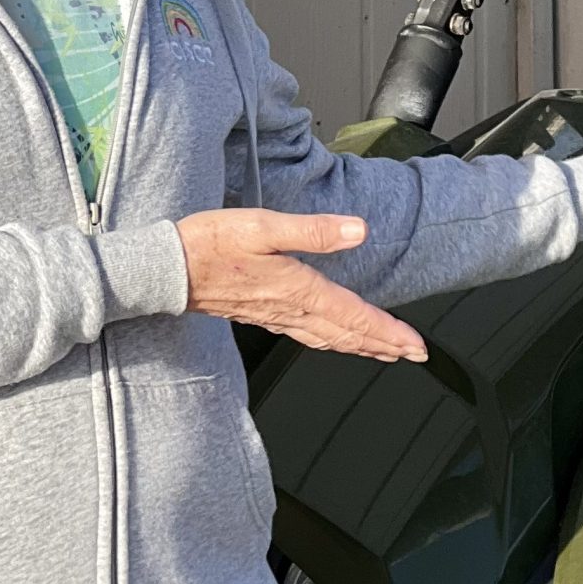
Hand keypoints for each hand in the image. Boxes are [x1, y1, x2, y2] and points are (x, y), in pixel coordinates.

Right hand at [176, 209, 425, 361]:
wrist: (167, 270)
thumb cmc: (209, 244)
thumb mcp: (263, 227)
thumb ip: (313, 231)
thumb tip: (358, 230)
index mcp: (299, 290)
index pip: (355, 317)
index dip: (388, 332)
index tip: (415, 344)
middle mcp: (292, 310)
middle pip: (348, 335)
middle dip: (384, 346)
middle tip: (414, 355)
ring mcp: (278, 317)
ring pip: (330, 340)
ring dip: (361, 347)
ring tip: (385, 353)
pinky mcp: (264, 315)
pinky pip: (309, 336)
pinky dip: (333, 342)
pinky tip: (336, 340)